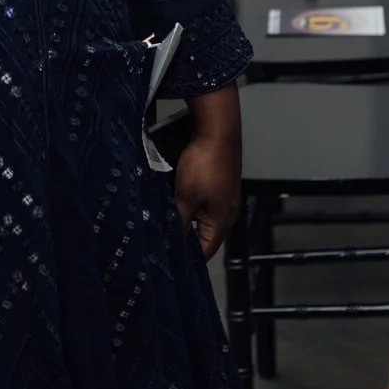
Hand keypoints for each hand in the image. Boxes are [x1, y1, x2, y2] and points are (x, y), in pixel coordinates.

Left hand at [173, 86, 241, 259]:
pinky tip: (174, 196)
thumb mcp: (185, 198)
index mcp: (222, 222)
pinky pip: (202, 201)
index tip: (167, 258)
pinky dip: (188, 202)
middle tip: (162, 236)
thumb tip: (170, 240)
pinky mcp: (219, 183)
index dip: (186, 257)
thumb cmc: (205, 164)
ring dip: (184, 217)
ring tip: (165, 216)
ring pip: (201, 217)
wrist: (217, 130)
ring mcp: (224, 197)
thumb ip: (178, 221)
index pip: (204, 252)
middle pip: (203, 235)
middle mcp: (227, 212)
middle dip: (183, 236)